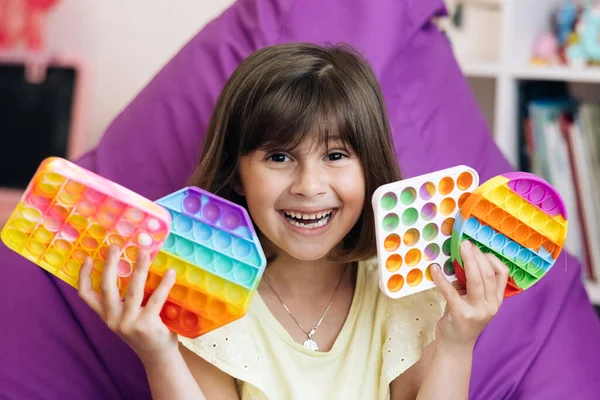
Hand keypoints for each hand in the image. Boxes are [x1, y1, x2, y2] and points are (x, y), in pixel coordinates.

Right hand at [78, 244, 177, 363]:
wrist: (157, 357)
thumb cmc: (144, 331)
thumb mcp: (127, 317)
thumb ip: (123, 300)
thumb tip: (133, 266)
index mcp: (106, 316)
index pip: (86, 295)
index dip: (83, 276)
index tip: (88, 258)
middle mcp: (113, 319)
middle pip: (106, 287)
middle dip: (110, 264)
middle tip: (116, 246)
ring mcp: (129, 323)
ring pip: (132, 290)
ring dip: (139, 269)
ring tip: (144, 253)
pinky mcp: (146, 325)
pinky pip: (156, 299)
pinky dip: (164, 284)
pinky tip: (170, 273)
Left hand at [431, 240, 508, 347]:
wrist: (456, 344)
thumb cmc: (463, 317)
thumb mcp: (473, 299)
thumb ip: (472, 282)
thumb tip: (461, 258)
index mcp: (497, 299)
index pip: (502, 273)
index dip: (491, 258)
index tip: (478, 248)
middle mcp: (491, 305)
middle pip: (488, 274)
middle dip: (477, 256)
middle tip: (466, 243)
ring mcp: (478, 311)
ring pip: (476, 281)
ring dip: (467, 262)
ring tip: (459, 249)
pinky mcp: (461, 314)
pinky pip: (451, 292)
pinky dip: (442, 278)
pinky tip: (434, 269)